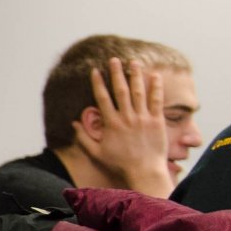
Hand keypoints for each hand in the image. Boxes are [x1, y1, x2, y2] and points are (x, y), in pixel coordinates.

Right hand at [79, 58, 174, 195]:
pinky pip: (156, 101)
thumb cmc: (120, 164)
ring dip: (136, 75)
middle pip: (121, 90)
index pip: (103, 98)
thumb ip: (83, 138)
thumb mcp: (96, 153)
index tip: (95, 70)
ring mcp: (143, 118)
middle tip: (114, 59)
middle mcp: (126, 118)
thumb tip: (73, 123)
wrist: (144, 171)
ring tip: (134, 62)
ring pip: (139, 92)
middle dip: (117, 73)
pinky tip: (155, 76)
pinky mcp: (156, 121)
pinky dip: (156, 87)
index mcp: (111, 124)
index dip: (98, 83)